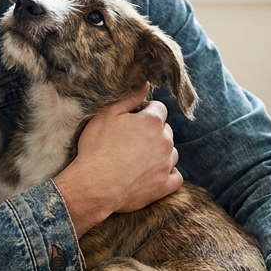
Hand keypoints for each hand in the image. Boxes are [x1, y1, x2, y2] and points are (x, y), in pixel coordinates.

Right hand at [54, 83, 181, 235]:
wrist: (95, 185)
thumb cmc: (97, 148)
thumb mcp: (106, 115)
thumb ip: (129, 98)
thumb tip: (146, 84)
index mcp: (152, 122)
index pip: (159, 109)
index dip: (145, 113)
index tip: (133, 122)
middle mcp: (165, 141)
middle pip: (166, 131)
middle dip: (154, 133)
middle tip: (133, 141)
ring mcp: (166, 164)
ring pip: (172, 152)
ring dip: (161, 153)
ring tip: (140, 158)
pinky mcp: (164, 185)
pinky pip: (176, 176)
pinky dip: (168, 174)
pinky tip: (154, 173)